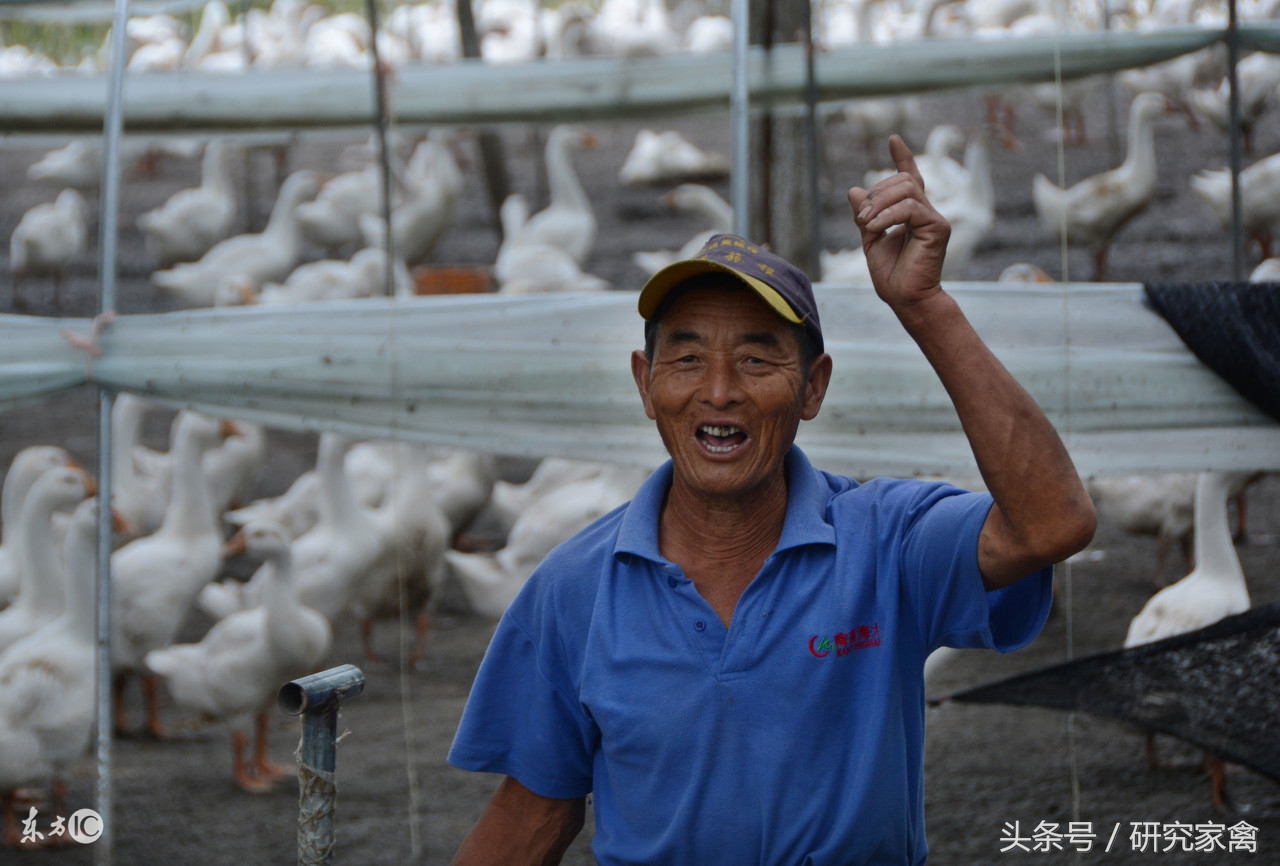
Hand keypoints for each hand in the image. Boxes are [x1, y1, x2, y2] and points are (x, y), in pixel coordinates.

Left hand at [847, 135, 950, 312]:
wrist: (906, 299)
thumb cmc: (892, 275)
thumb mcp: (871, 240)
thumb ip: (865, 216)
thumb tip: (853, 190)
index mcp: (912, 213)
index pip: (910, 177)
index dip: (902, 157)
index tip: (893, 139)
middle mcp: (926, 212)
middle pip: (901, 181)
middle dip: (875, 194)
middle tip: (861, 218)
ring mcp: (934, 218)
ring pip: (905, 189)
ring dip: (878, 204)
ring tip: (866, 225)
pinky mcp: (938, 228)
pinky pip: (909, 208)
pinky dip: (886, 216)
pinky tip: (874, 230)